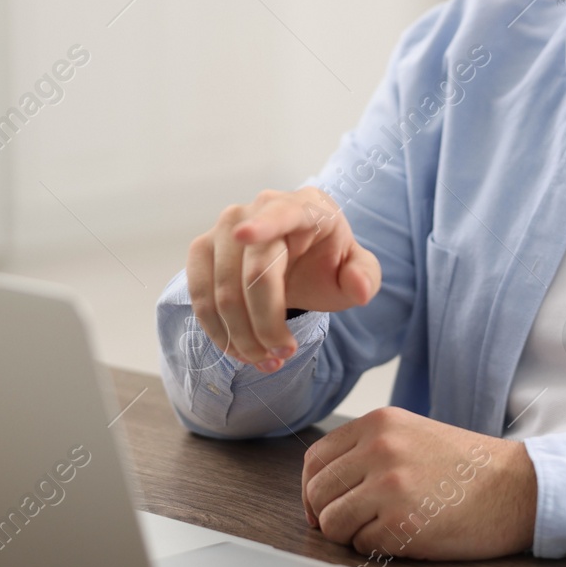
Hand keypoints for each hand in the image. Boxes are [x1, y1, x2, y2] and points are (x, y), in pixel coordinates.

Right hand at [186, 187, 380, 371]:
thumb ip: (365, 277)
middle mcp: (258, 207)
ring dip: (242, 336)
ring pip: (222, 292)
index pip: (282, 214)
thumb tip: (358, 287)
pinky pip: (200, 297)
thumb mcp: (355, 271)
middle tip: (284, 354)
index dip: (262, 225)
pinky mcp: (203, 250)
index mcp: (305, 207)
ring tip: (267, 359)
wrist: (297, 260)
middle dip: (266, 323)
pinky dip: (219, 331)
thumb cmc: (325, 263)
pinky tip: (241, 350)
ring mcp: (225, 228)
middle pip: (253, 273)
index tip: (245, 234)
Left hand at [301, 407, 536, 559]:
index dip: (313, 489)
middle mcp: (379, 449)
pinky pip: (361, 546)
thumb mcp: (413, 435)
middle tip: (352, 524)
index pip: (316, 459)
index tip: (322, 506)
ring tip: (382, 529)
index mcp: (379, 422)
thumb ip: (368, 450)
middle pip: (317, 492)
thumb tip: (321, 487)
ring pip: (332, 522)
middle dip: (328, 515)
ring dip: (350, 534)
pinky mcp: (401, 523)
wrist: (518, 487)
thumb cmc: (468, 468)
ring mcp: (388, 486)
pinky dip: (377, 548)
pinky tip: (406, 536)